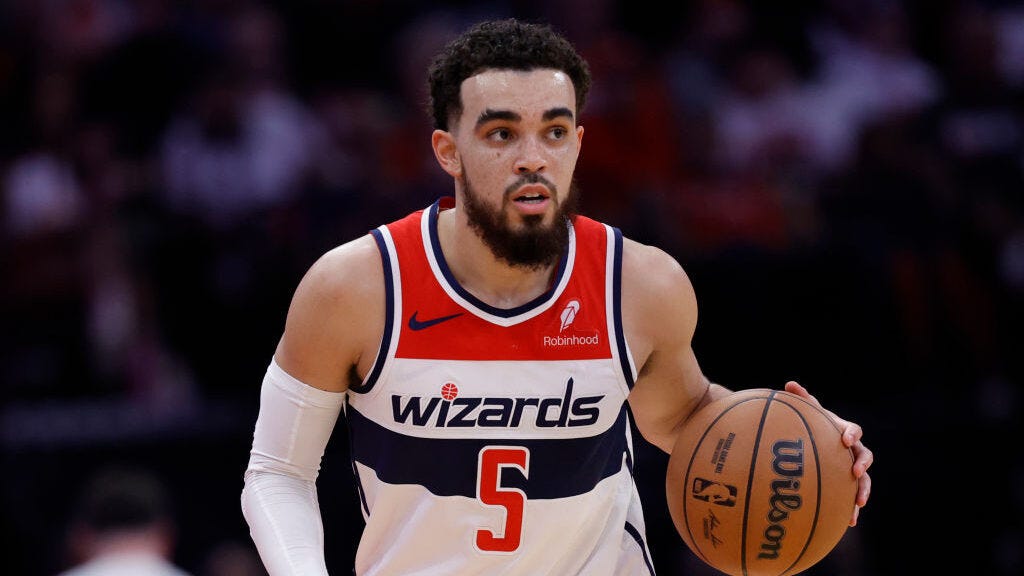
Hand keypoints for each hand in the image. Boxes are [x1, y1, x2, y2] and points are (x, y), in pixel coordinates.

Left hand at [785, 381, 872, 526]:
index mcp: (845, 431)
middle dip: (862, 463)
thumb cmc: (811, 425)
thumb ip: (801, 399)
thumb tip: (789, 384)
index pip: (854, 431)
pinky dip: (852, 508)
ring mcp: (852, 468)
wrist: (816, 443)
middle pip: (866, 455)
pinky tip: (849, 522)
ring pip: (865, 480)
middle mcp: (853, 450)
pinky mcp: (848, 484)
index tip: (845, 439)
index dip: (852, 434)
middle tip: (855, 472)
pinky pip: (853, 496)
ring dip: (864, 490)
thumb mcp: (807, 412)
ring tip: (859, 503)